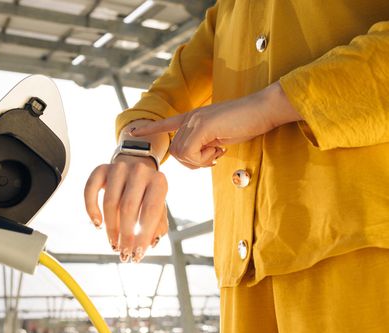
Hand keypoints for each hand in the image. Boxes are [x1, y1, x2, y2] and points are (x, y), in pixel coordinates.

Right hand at [84, 155, 168, 262]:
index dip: (143, 235)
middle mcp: (139, 171)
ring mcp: (119, 168)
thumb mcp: (159, 208)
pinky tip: (97, 224)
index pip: (151, 211)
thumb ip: (157, 226)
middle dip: (125, 235)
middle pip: (128, 207)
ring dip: (111, 228)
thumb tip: (150, 244)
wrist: (136, 168)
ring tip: (113, 244)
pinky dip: (91, 209)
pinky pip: (90, 190)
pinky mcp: (101, 169)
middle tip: (124, 253)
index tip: (137, 255)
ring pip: (110, 202)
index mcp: (158, 181)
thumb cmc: (148, 194)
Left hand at [131, 82, 301, 167]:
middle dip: (194, 162)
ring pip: (182, 154)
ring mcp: (194, 120)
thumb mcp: (220, 136)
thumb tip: (199, 158)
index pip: (166, 123)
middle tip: (214, 156)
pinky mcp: (202, 125)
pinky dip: (204, 158)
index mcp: (193, 117)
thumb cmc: (246, 123)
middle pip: (177, 151)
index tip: (131, 131)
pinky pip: (191, 153)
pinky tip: (219, 149)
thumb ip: (204, 144)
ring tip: (217, 151)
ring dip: (200, 160)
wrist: (263, 110)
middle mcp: (190, 117)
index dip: (149, 129)